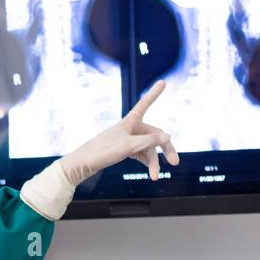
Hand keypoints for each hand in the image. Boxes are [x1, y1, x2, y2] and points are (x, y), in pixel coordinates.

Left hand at [59, 79, 179, 183]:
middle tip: (176, 162)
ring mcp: (128, 139)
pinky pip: (141, 154)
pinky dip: (146, 162)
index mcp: (130, 121)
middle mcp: (131, 128)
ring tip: (155, 177)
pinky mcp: (124, 150)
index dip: (154, 94)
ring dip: (154, 163)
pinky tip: (151, 172)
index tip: (163, 82)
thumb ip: (149, 141)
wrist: (83, 164)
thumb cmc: (103, 151)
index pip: (145, 104)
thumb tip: (167, 137)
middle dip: (165, 149)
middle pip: (155, 136)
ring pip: (148, 149)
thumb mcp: (129, 146)